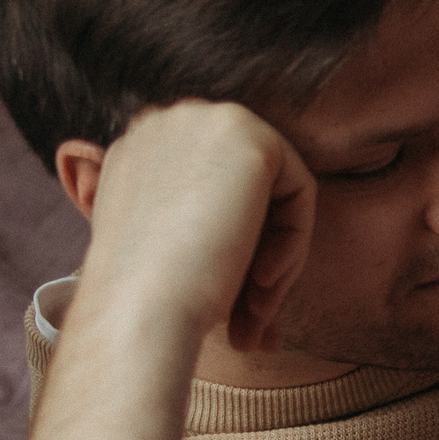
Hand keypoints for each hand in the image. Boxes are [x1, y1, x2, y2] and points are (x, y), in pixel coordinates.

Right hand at [20, 102, 317, 439]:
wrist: (138, 312)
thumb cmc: (150, 301)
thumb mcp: (174, 250)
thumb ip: (208, 227)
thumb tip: (258, 255)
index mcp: (139, 148)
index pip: (217, 191)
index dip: (233, 249)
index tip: (233, 304)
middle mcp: (168, 121)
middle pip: (250, 189)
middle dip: (259, 256)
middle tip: (255, 319)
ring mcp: (206, 120)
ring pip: (277, 193)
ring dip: (277, 259)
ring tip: (258, 314)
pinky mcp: (250, 137)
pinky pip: (300, 192)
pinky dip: (293, 243)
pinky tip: (263, 283)